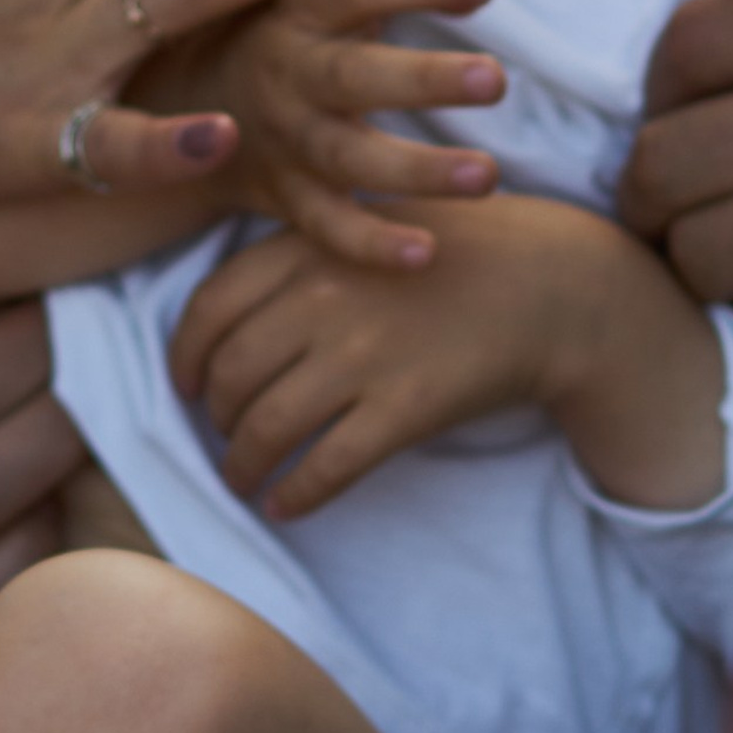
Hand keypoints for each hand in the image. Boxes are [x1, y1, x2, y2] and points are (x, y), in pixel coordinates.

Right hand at [139, 0, 509, 268]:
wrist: (186, 97)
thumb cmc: (286, 18)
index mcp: (298, 5)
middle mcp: (289, 70)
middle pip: (354, 75)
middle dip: (425, 79)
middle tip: (496, 79)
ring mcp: (286, 137)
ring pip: (349, 159)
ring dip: (419, 170)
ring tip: (488, 175)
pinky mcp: (286, 195)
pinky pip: (328, 228)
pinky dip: (372, 244)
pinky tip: (426, 252)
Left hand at [168, 195, 723, 516]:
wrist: (547, 282)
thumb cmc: (453, 251)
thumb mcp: (365, 228)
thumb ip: (296, 258)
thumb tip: (224, 322)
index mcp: (308, 245)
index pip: (210, 306)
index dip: (185, 355)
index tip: (185, 383)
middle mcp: (323, 296)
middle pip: (231, 374)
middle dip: (216, 415)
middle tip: (224, 432)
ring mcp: (363, 354)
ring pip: (266, 427)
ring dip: (242, 465)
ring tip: (245, 479)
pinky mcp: (403, 408)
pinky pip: (326, 467)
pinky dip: (296, 495)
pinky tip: (287, 504)